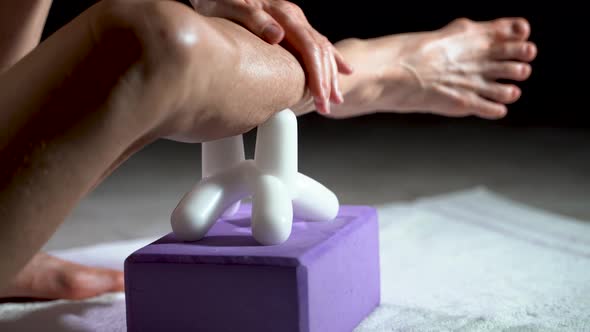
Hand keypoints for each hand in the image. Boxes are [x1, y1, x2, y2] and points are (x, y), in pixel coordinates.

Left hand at [189, 0, 352, 113]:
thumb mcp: (231, 6)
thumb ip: (254, 19)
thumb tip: (277, 36)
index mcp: (284, 14)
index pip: (309, 47)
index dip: (316, 74)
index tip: (319, 96)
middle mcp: (294, 17)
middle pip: (319, 52)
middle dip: (325, 81)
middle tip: (326, 106)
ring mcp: (294, 22)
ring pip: (322, 50)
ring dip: (330, 76)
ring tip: (335, 99)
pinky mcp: (291, 28)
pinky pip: (317, 45)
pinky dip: (332, 60)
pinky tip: (343, 71)